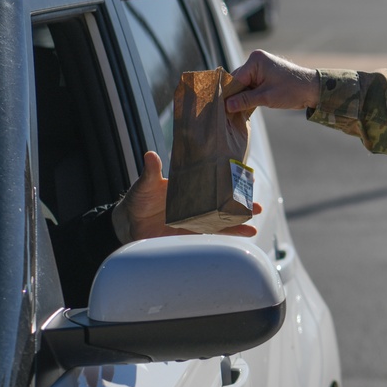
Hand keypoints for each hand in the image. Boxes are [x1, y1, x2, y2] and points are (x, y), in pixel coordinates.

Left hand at [112, 151, 262, 242]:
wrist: (129, 224)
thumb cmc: (137, 200)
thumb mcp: (145, 184)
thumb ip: (151, 172)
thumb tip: (151, 155)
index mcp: (190, 184)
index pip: (215, 179)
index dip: (231, 178)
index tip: (248, 176)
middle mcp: (197, 200)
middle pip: (224, 199)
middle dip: (242, 200)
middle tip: (257, 201)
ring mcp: (197, 216)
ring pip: (223, 217)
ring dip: (240, 218)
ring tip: (255, 218)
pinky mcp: (194, 231)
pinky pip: (215, 232)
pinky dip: (230, 232)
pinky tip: (246, 232)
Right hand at [225, 49, 320, 113]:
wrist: (313, 89)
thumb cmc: (292, 90)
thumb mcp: (266, 97)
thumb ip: (245, 100)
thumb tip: (226, 106)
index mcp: (255, 60)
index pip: (235, 78)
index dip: (229, 94)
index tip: (221, 108)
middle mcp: (256, 60)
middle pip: (238, 81)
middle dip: (234, 96)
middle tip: (225, 112)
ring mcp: (260, 67)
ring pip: (244, 84)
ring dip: (241, 97)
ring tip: (233, 112)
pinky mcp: (265, 75)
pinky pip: (251, 85)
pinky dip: (249, 96)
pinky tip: (243, 107)